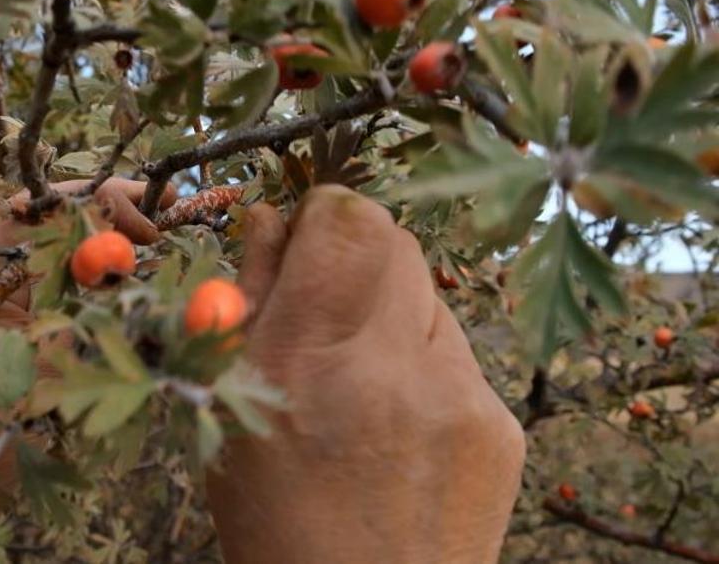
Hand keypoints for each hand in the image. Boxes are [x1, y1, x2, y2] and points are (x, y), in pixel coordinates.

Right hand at [207, 186, 525, 563]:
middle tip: (330, 306)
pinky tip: (399, 422)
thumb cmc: (274, 516)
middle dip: (357, 256)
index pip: (345, 220)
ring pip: (428, 295)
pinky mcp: (500, 424)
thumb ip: (248, 302)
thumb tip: (272, 218)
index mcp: (305, 360)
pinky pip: (458, 354)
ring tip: (361, 383)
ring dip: (390, 314)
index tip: (308, 235)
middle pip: (395, 241)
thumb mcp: (230, 410)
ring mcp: (458, 395)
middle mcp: (390, 366)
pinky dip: (424, 367)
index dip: (325, 214)